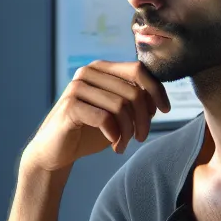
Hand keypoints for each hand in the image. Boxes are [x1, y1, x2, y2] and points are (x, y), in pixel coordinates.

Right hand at [21, 61, 170, 173]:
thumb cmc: (89, 131)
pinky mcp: (70, 106)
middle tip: (141, 138)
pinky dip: (115, 135)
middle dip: (143, 119)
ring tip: (124, 145)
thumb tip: (157, 99)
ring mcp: (77, 87)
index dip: (156, 90)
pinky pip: (105, 118)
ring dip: (128, 131)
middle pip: (133, 91)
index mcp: (101, 68)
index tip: (165, 110)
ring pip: (121, 106)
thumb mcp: (116, 113)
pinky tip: (115, 145)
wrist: (55, 151)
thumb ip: (134, 100)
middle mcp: (88, 72)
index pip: (138, 70)